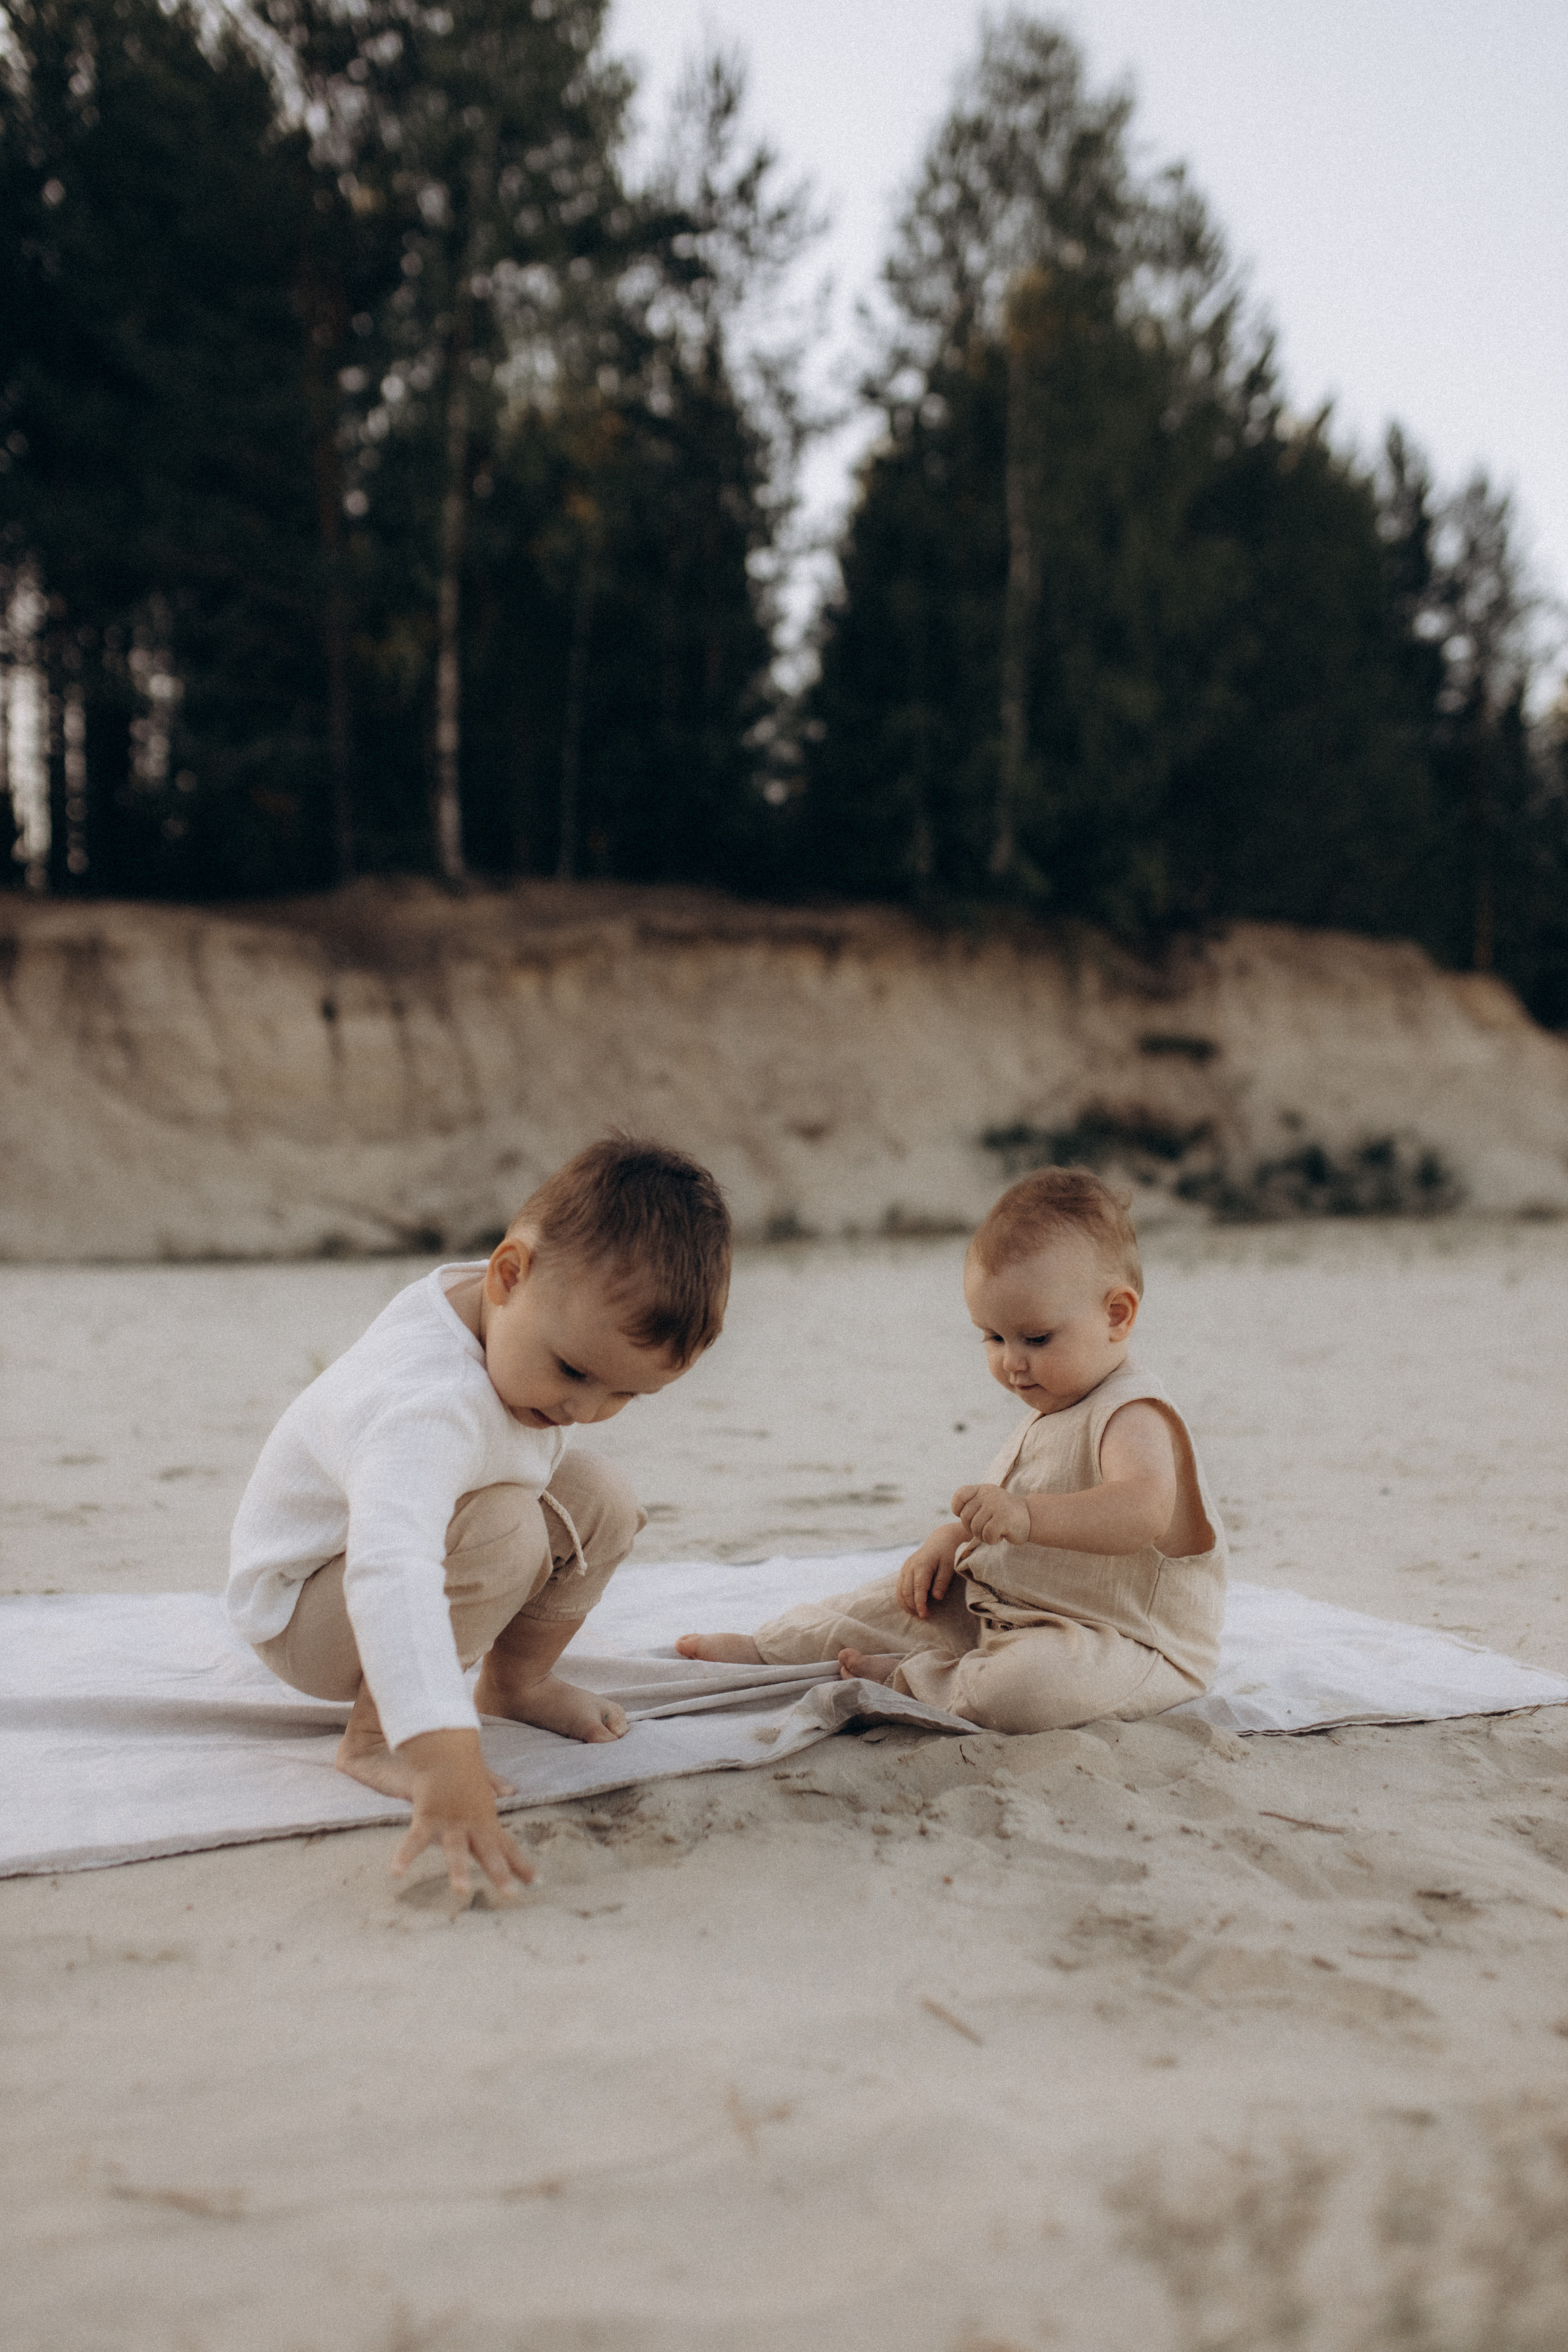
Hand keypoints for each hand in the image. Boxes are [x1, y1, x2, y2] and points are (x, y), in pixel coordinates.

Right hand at [392, 1728, 534, 1903]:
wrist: (446, 1747)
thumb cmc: (463, 1766)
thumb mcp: (481, 1782)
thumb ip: (494, 1791)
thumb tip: (508, 1790)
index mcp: (486, 1821)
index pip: (507, 1846)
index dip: (522, 1865)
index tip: (537, 1883)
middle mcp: (472, 1824)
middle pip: (489, 1852)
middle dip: (499, 1874)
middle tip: (510, 1895)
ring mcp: (451, 1821)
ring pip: (456, 1849)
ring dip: (458, 1869)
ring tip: (461, 1891)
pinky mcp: (427, 1816)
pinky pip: (415, 1840)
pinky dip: (405, 1855)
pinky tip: (396, 1872)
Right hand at [897, 1534, 957, 1618]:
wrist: (942, 1540)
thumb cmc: (948, 1553)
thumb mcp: (950, 1566)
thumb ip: (942, 1582)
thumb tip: (936, 1597)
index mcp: (922, 1565)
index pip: (918, 1588)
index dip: (920, 1604)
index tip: (925, 1615)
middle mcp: (910, 1566)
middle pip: (906, 1591)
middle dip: (913, 1606)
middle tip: (923, 1617)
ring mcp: (906, 1567)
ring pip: (900, 1590)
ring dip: (906, 1604)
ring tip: (916, 1614)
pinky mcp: (905, 1569)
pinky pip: (900, 1586)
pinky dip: (903, 1598)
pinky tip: (910, 1605)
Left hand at [952, 1482, 1030, 1545]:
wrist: (1031, 1518)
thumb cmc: (1004, 1514)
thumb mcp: (988, 1503)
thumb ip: (973, 1504)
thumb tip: (957, 1514)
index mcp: (982, 1489)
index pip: (960, 1495)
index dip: (958, 1509)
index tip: (969, 1517)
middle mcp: (988, 1494)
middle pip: (965, 1517)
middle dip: (972, 1529)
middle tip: (985, 1529)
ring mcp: (996, 1505)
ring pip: (975, 1528)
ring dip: (982, 1536)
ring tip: (994, 1532)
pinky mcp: (1003, 1519)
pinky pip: (987, 1535)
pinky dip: (991, 1540)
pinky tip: (1000, 1536)